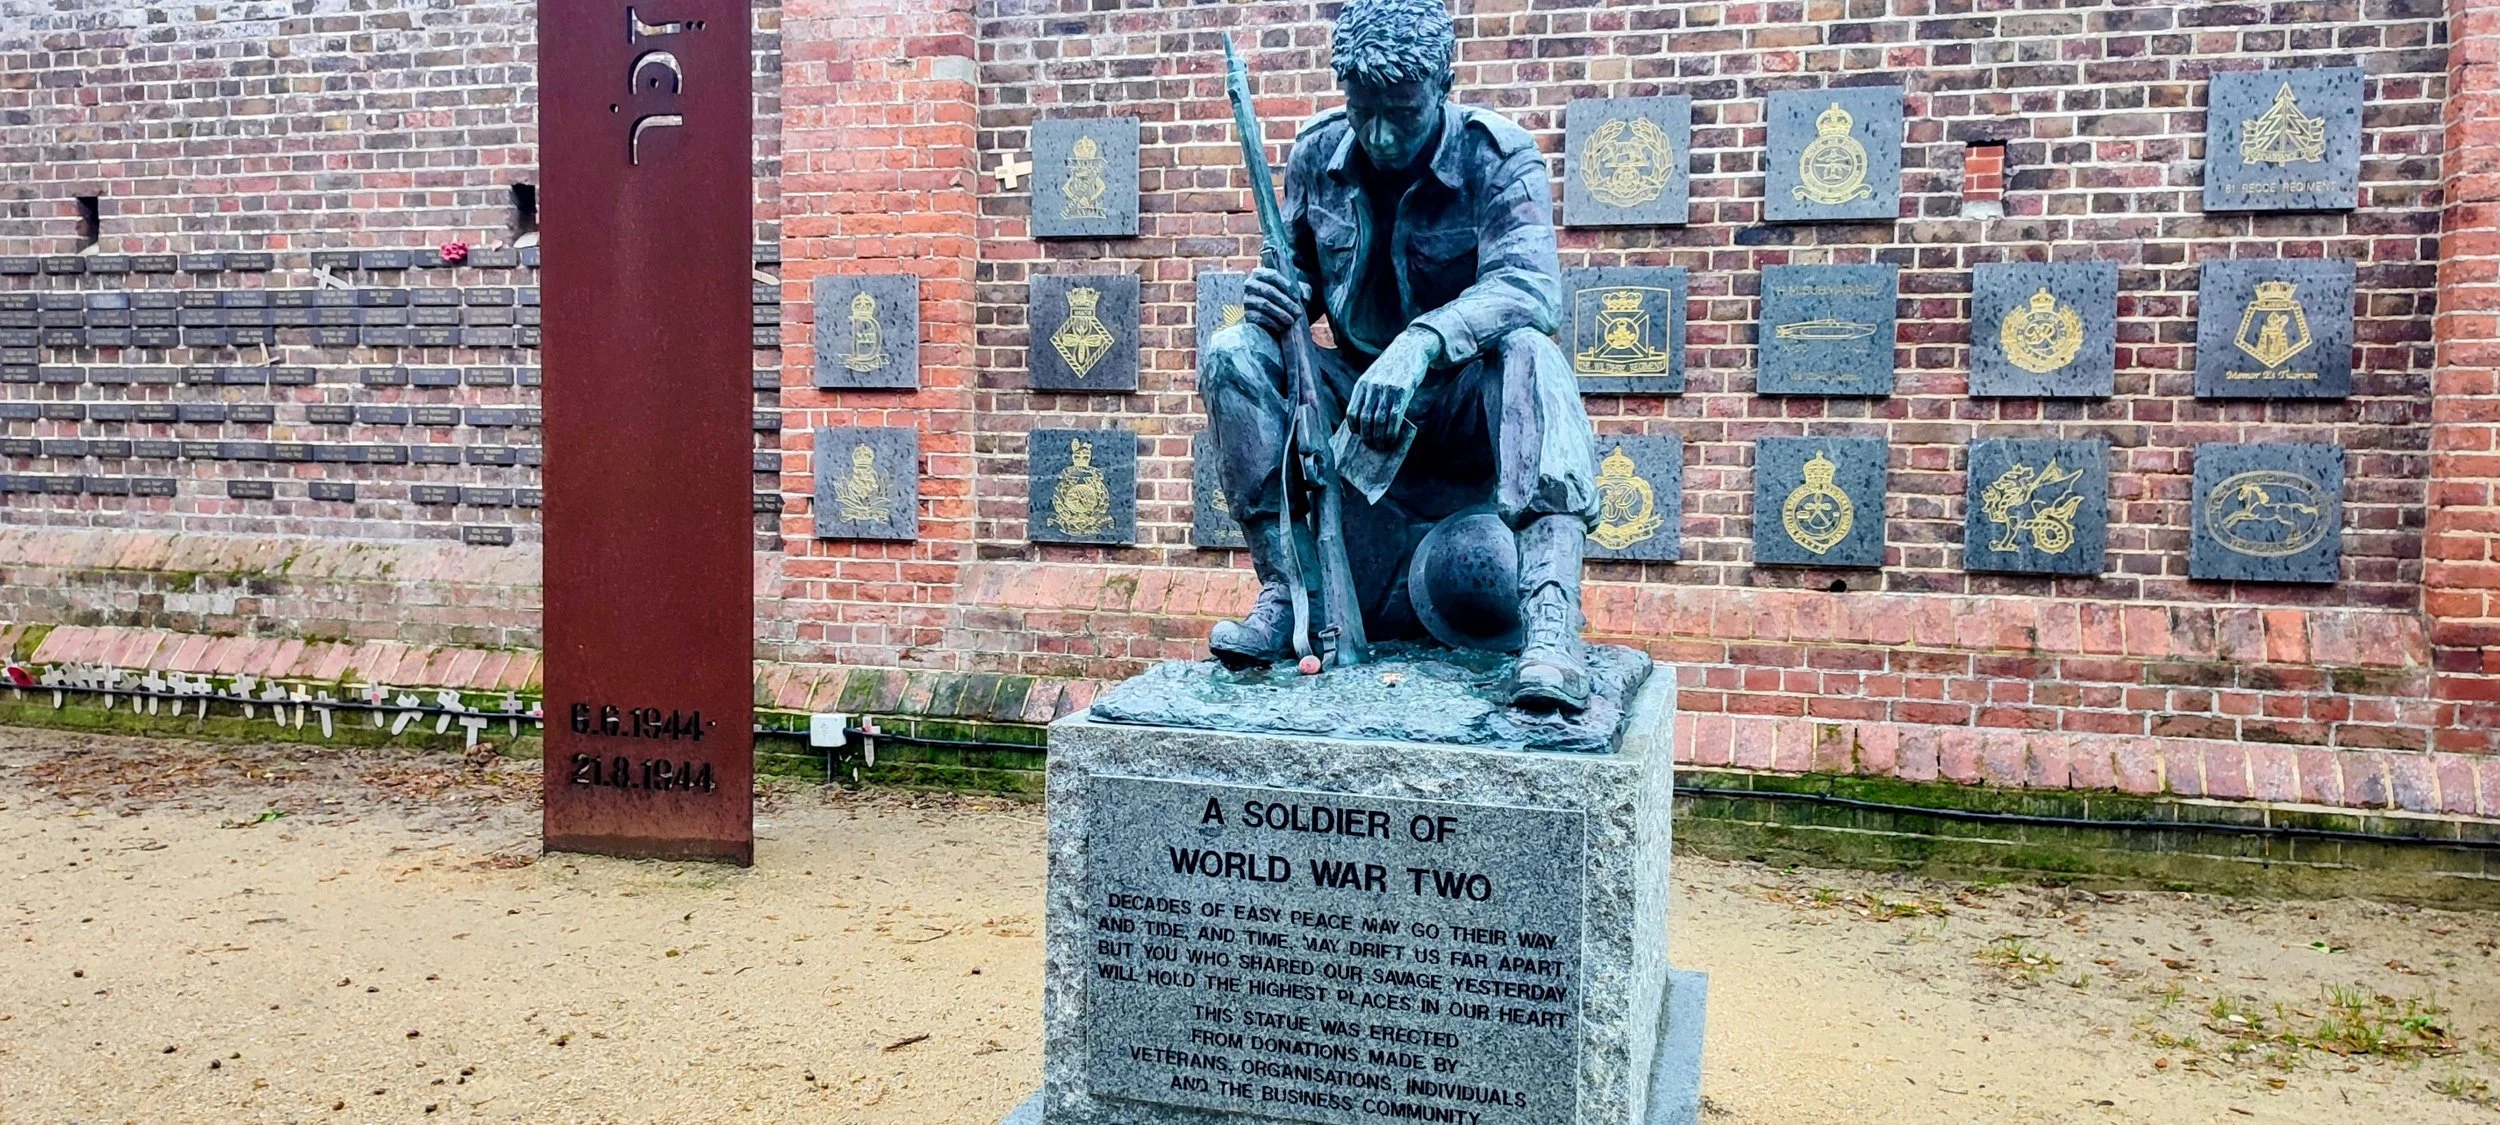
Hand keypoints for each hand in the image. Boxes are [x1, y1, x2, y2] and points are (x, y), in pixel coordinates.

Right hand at [1241, 266, 1307, 335]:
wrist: (1272, 317)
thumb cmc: (1285, 299)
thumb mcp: (1294, 291)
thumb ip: (1303, 289)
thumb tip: (1304, 296)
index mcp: (1260, 273)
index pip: (1273, 275)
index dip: (1286, 286)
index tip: (1298, 297)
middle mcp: (1250, 284)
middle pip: (1269, 291)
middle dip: (1286, 302)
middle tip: (1298, 312)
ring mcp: (1247, 299)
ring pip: (1264, 304)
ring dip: (1280, 313)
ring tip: (1291, 320)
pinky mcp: (1247, 314)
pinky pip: (1259, 317)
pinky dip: (1272, 322)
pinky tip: (1282, 326)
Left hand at [1345, 328, 1437, 445]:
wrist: (1411, 347)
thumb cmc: (1393, 366)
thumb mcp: (1374, 376)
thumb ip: (1369, 394)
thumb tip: (1365, 419)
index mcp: (1362, 384)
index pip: (1352, 412)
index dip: (1354, 428)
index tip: (1359, 436)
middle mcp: (1372, 387)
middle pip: (1365, 419)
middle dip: (1368, 437)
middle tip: (1373, 445)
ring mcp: (1387, 389)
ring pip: (1379, 421)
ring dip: (1380, 437)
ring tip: (1383, 445)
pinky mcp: (1403, 391)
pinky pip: (1395, 416)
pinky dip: (1393, 430)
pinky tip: (1394, 437)